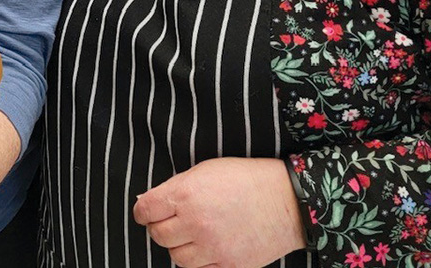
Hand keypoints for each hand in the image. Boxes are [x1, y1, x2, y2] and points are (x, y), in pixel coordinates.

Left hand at [132, 157, 305, 267]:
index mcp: (186, 195)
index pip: (145, 210)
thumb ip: (175, 187)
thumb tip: (148, 203)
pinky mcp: (229, 265)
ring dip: (179, 246)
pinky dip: (199, 260)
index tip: (146, 212)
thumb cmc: (246, 180)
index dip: (143, 211)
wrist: (288, 200)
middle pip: (158, 235)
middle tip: (170, 221)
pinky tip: (207, 246)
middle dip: (160, 227)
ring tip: (191, 234)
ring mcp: (213, 247)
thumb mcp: (205, 171)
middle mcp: (196, 223)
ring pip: (177, 257)